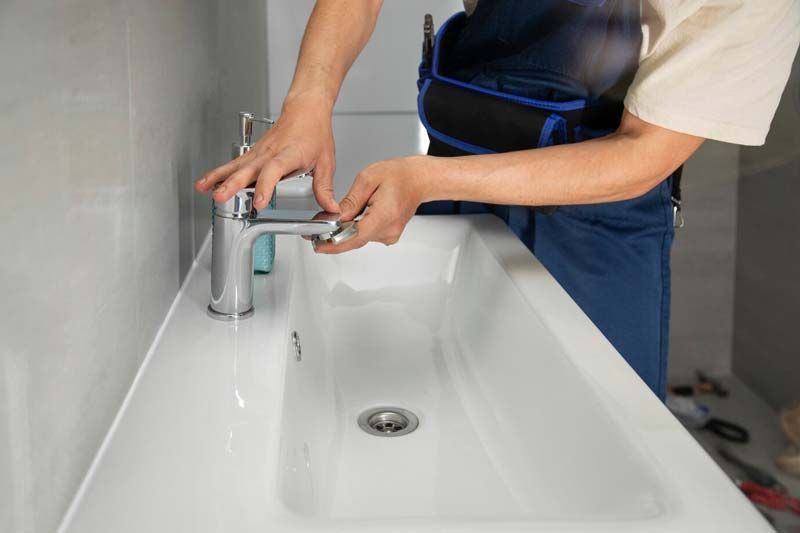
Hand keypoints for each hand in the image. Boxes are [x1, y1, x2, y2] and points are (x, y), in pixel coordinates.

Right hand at [194, 93, 338, 211]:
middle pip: (248, 169)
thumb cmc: (315, 132)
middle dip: (232, 184)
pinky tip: (206, 183)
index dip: (266, 186)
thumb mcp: (326, 163)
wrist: (306, 109)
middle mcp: (270, 153)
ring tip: (204, 190)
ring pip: (236, 165)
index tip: (260, 201)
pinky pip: (234, 164)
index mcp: (289, 154)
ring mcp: (259, 152)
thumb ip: (325, 189)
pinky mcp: (253, 153)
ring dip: (219, 177)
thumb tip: (331, 209)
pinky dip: (219, 172)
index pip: (274, 171)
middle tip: (220, 197)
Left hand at [313, 155, 435, 253]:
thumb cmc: (398, 175)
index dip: (334, 244)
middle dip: (336, 232)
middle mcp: (389, 229)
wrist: (418, 180)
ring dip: (348, 228)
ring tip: (350, 209)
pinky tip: (359, 214)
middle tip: (323, 221)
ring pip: (360, 237)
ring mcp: (390, 235)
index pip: (355, 237)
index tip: (319, 246)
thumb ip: (351, 201)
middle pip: (355, 238)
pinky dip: (358, 228)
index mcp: (384, 215)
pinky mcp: (389, 235)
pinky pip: (367, 235)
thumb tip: (336, 217)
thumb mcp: (368, 179)